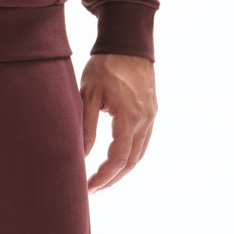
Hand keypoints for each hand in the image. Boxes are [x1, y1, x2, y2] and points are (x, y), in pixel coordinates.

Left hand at [80, 53, 156, 192]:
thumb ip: (86, 128)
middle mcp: (145, 121)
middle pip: (131, 163)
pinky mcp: (152, 112)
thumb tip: (81, 155)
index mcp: (129, 118)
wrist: (128, 44)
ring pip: (140, 154)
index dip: (103, 177)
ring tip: (102, 179)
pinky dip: (130, 156)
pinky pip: (143, 142)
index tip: (88, 187)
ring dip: (122, 170)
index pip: (117, 160)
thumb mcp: (88, 95)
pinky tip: (116, 160)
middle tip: (93, 189)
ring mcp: (151, 117)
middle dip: (112, 179)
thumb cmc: (105, 66)